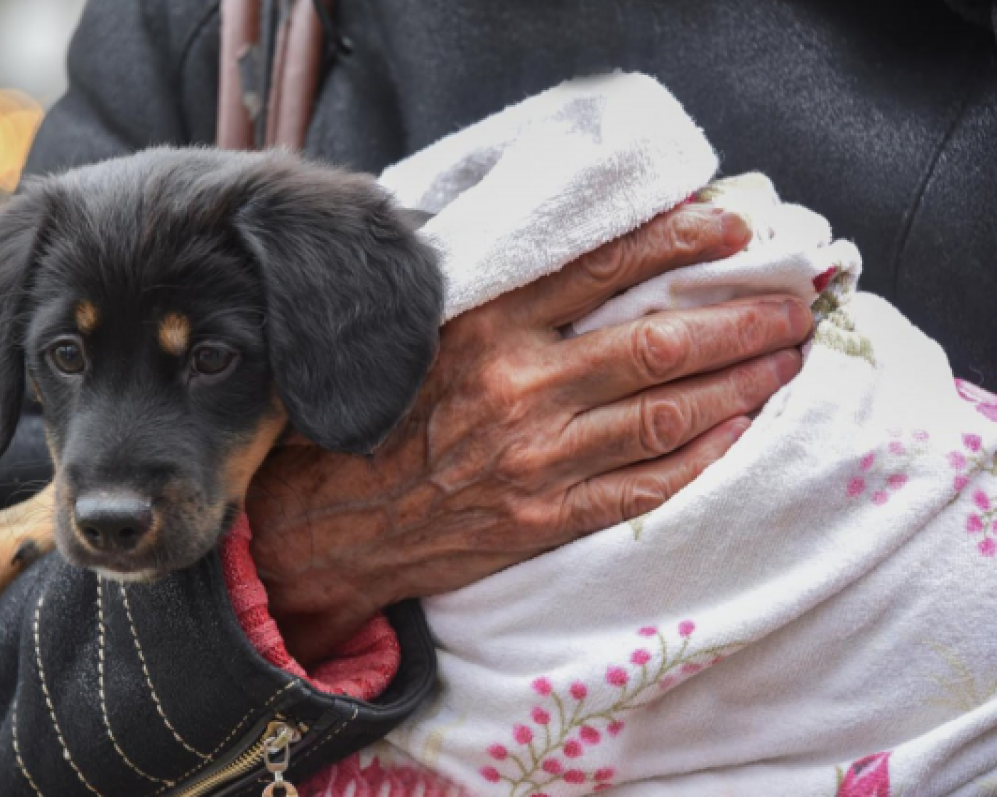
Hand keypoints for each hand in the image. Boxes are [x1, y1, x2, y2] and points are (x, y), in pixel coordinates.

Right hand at [247, 204, 811, 664]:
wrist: (330, 524)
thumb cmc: (370, 418)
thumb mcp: (412, 333)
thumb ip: (484, 293)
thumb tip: (562, 251)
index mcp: (482, 327)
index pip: (601, 266)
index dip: (677, 240)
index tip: (730, 224)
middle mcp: (519, 388)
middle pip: (659, 343)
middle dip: (740, 318)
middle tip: (793, 300)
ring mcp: (538, 459)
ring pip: (667, 413)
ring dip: (741, 383)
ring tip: (788, 359)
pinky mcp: (548, 518)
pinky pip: (645, 486)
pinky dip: (702, 457)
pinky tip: (743, 432)